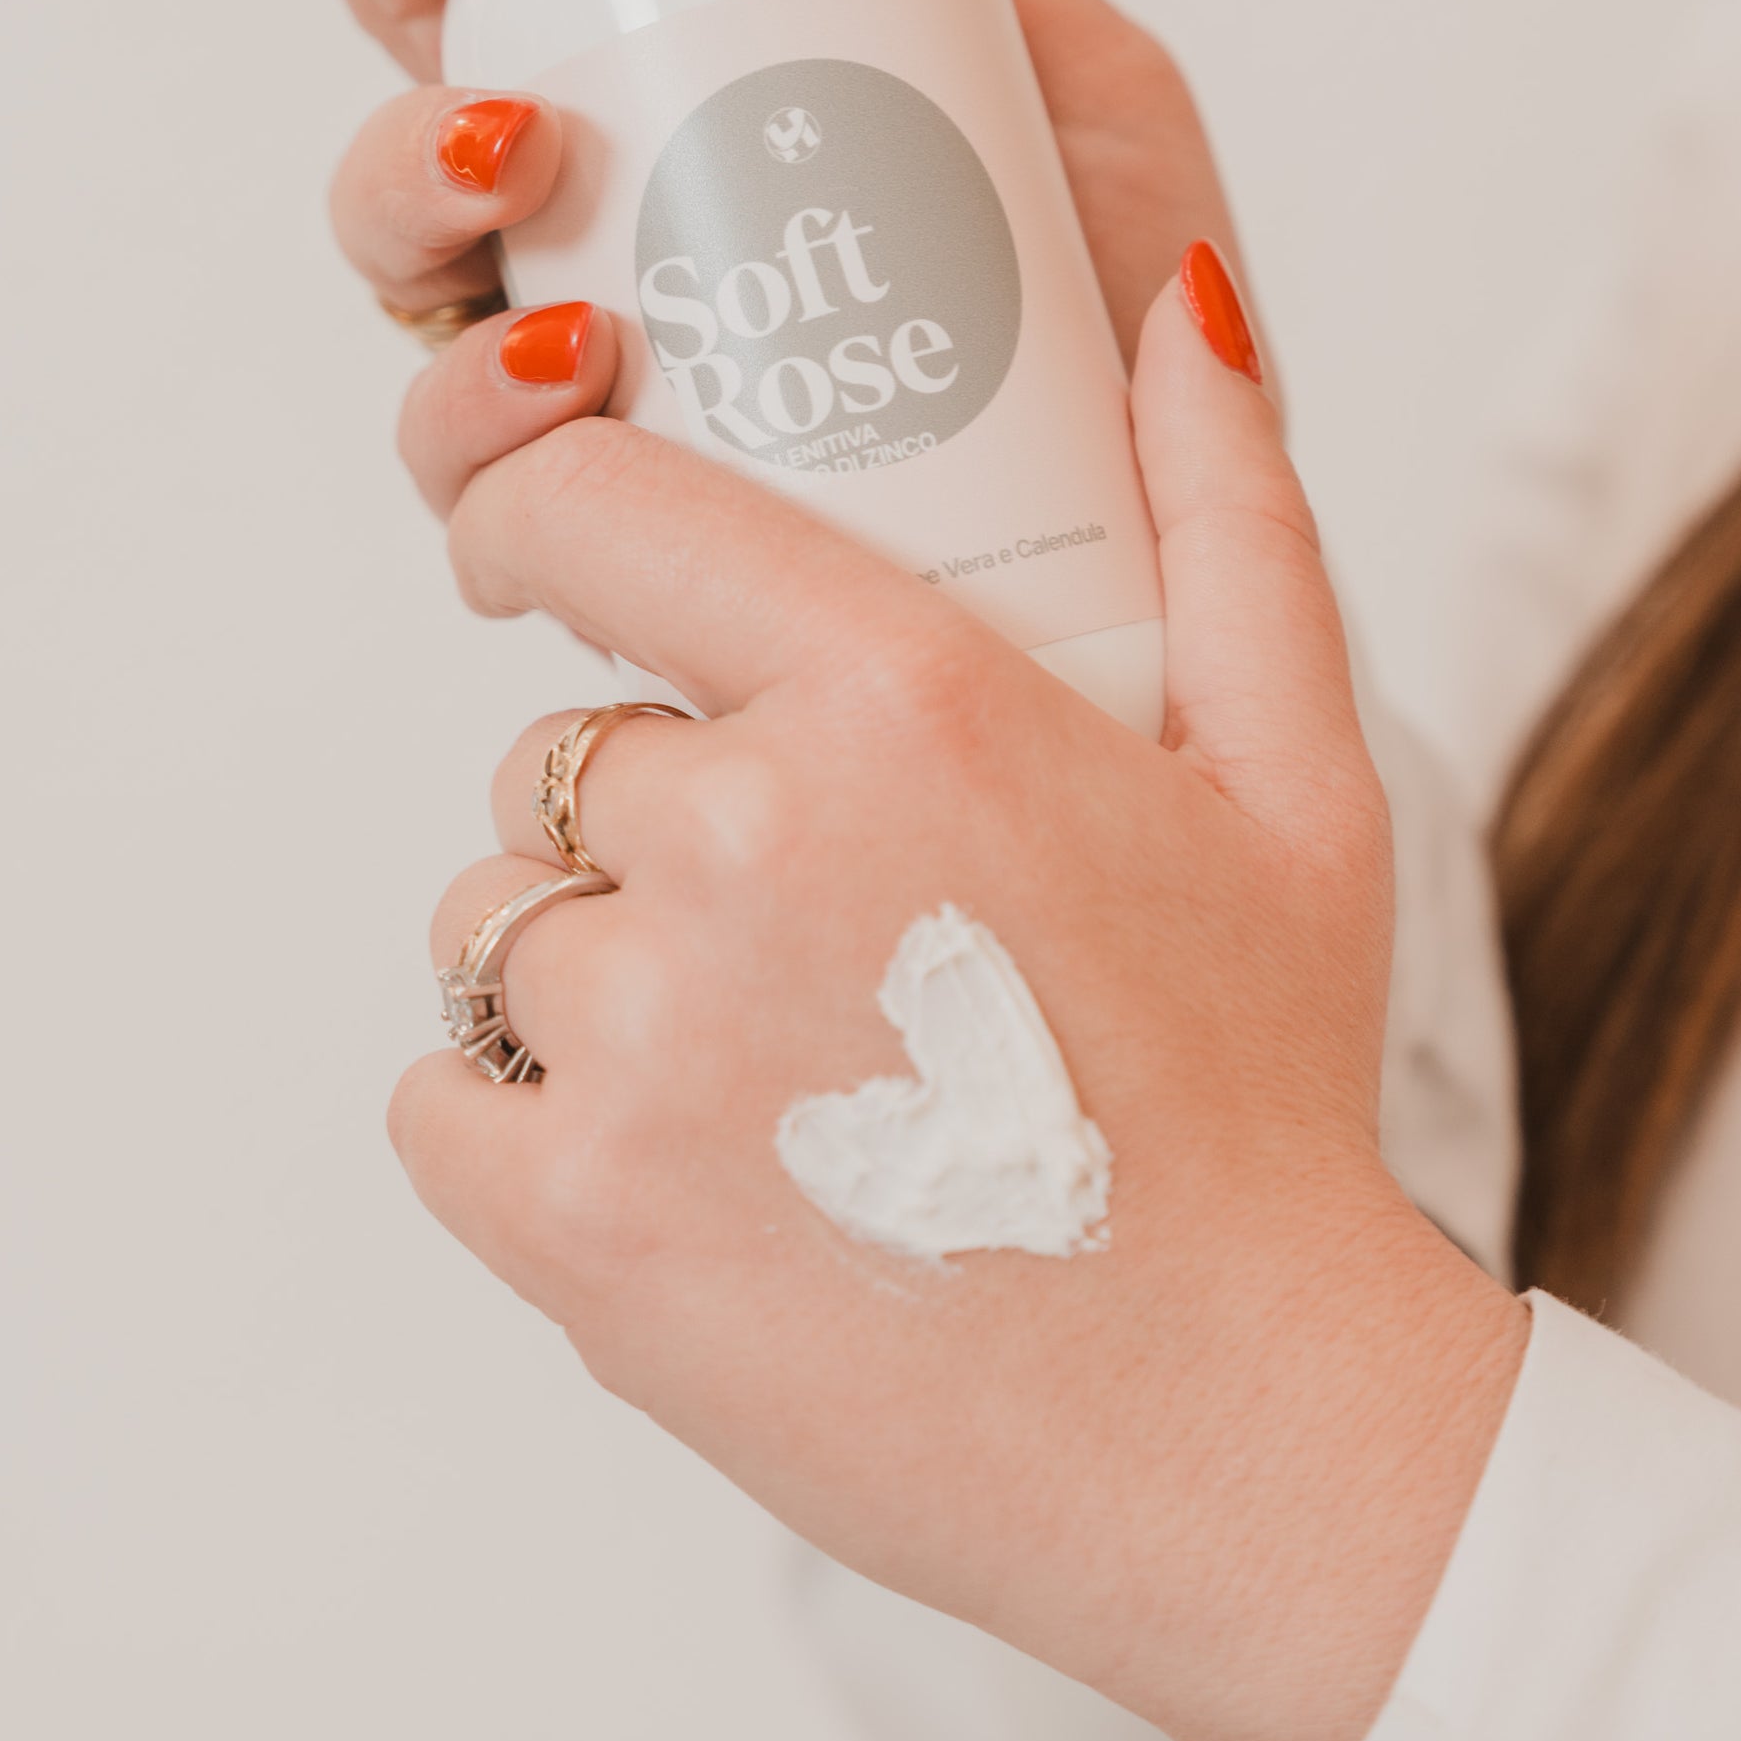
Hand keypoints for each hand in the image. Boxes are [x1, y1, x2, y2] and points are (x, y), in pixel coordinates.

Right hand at [267, 0, 1259, 519]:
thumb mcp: (1063, 57)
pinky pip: (467, 456)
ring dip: (407, 150)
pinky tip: (572, 361)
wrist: (1162, 568)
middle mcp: (605, 168)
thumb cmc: (1114, 312)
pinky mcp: (585, 507)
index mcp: (703, 33)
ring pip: (393, 216)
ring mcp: (573, 330)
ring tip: (516, 141)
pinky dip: (483, 404)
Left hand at [389, 255, 1524, 1740]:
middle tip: (801, 919)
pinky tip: (682, 1160)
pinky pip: (438, 1092)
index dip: (538, 509)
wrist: (1245, 1436)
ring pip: (495, 918)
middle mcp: (746, 847)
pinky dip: (518, 1116)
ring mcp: (644, 1044)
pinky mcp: (572, 1221)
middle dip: (650, 813)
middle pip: (559, 755)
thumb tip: (1175, 304)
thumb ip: (1232, 512)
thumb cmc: (1264, 1095)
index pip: (593, 510)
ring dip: (590, 962)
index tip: (548, 548)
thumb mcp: (1301, 777)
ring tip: (763, 1058)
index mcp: (900, 703)